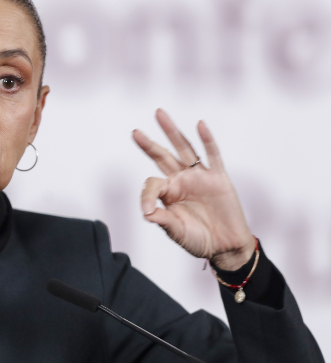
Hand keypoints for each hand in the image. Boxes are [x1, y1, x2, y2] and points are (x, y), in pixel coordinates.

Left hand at [133, 109, 255, 270]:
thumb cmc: (199, 240)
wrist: (226, 247)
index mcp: (169, 193)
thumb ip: (163, 220)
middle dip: (149, 144)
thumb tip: (146, 213)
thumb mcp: (177, 232)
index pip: (152, 184)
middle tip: (135, 132)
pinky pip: (213, 155)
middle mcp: (182, 181)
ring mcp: (200, 177)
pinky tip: (199, 125)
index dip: (147, 196)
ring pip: (184, 149)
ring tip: (159, 114)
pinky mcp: (219, 178)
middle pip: (163, 156)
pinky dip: (207, 140)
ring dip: (172, 132)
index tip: (148, 211)